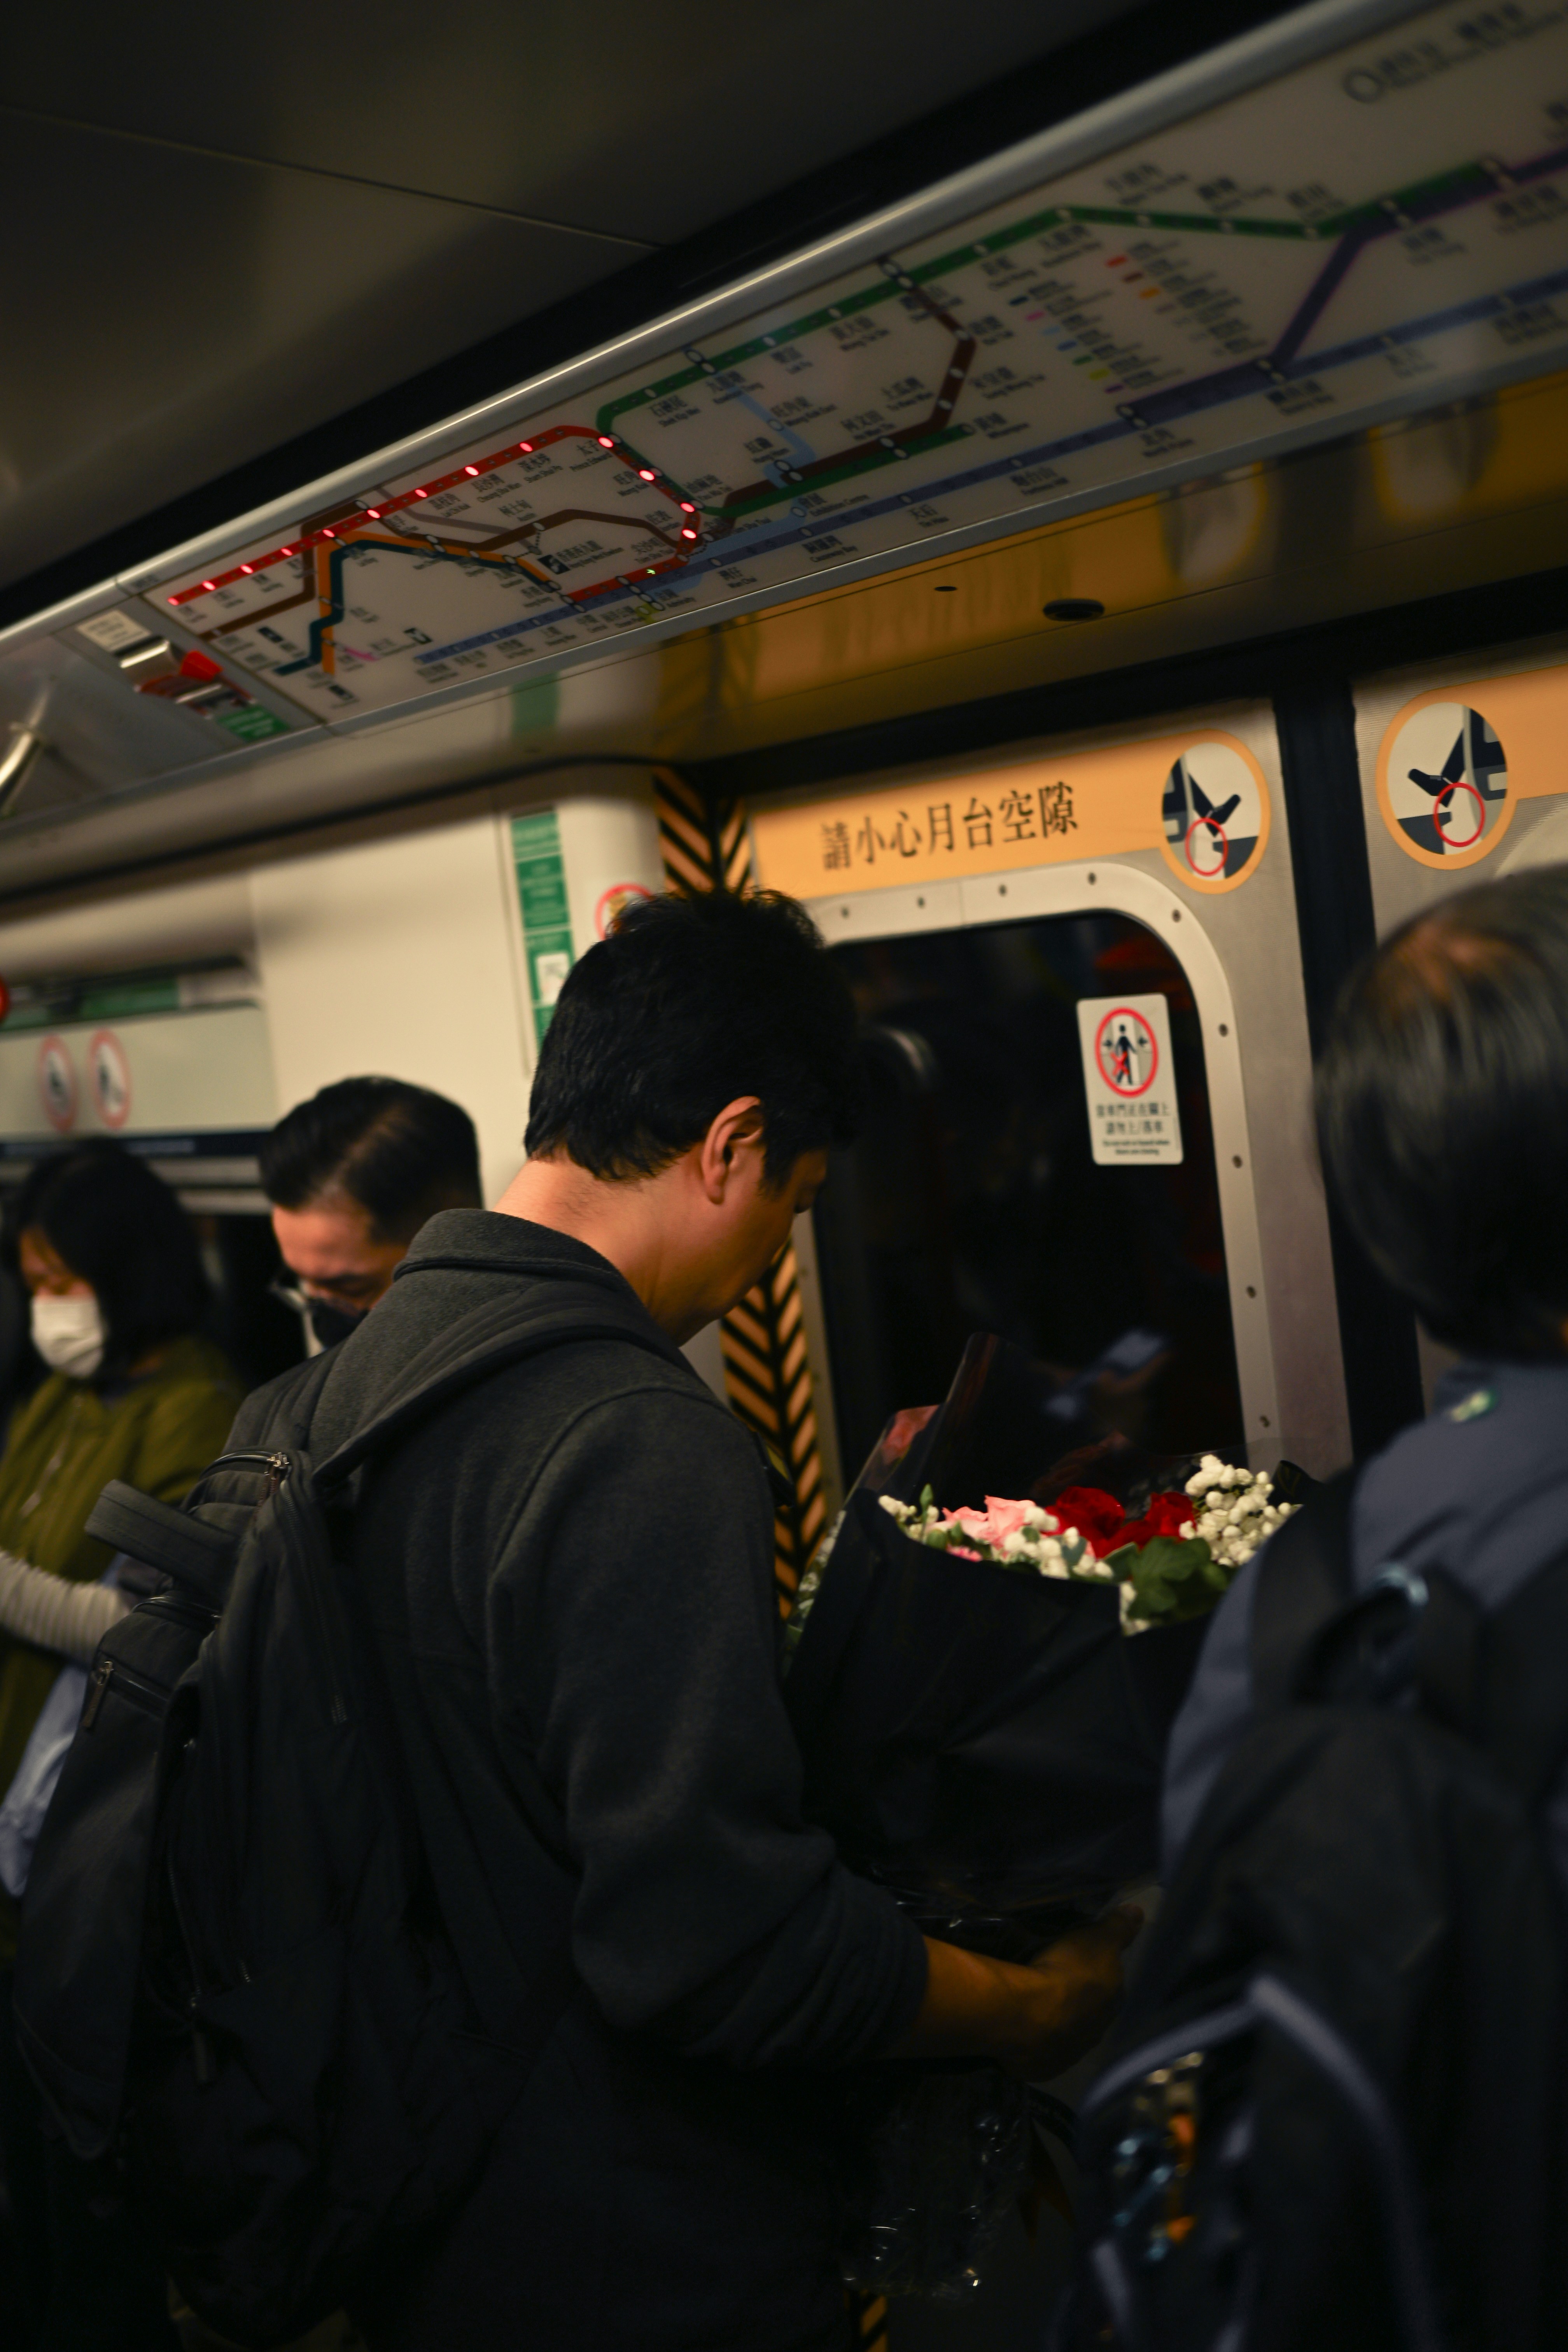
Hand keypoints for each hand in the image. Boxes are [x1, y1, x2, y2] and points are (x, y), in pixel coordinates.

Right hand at [1011, 1906, 1141, 2077]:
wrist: (1029, 2016)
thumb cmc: (1068, 1972)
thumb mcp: (1097, 1938)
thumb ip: (1118, 1927)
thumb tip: (1139, 1912)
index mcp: (1114, 2001)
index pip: (1112, 1985)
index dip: (1098, 1972)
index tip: (1081, 1961)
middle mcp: (1098, 2031)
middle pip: (1090, 2010)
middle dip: (1079, 1999)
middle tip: (1057, 1979)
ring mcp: (1071, 2053)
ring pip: (1068, 2032)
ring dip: (1059, 2021)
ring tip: (1038, 2002)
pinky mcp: (1045, 2067)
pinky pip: (1044, 2049)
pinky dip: (1038, 2039)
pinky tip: (1026, 2027)